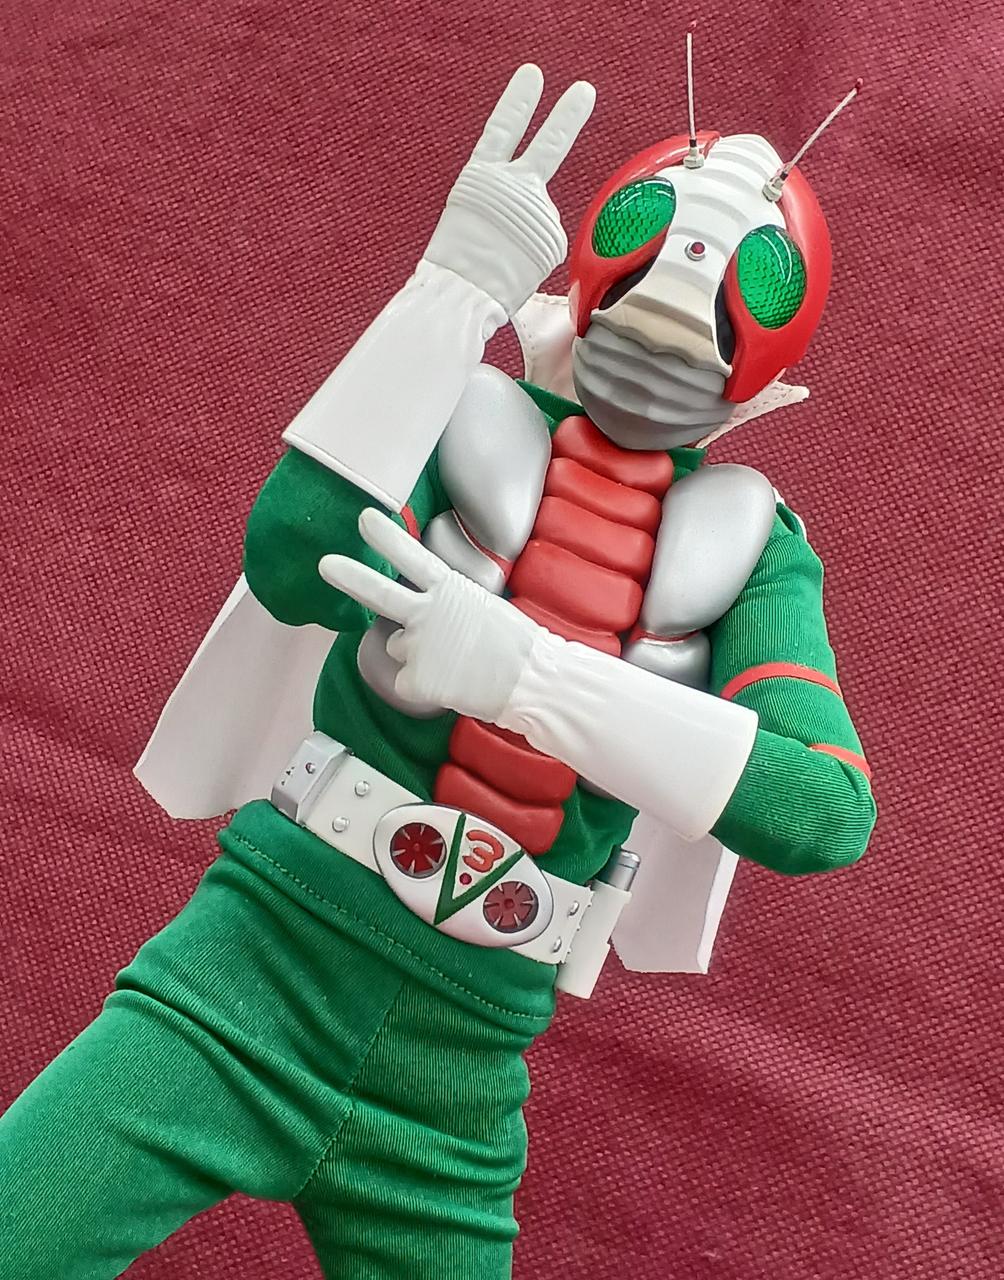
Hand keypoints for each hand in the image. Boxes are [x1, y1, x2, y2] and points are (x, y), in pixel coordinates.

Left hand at [319, 509, 541, 718]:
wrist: (531, 680)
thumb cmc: (515, 646)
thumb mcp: (482, 607)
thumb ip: (447, 604)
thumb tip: (421, 615)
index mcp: (450, 590)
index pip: (412, 556)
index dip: (386, 537)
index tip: (364, 518)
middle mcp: (429, 613)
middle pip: (380, 593)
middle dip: (350, 576)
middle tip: (325, 564)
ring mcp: (419, 646)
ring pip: (398, 647)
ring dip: (417, 655)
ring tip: (454, 662)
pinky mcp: (416, 679)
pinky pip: (404, 683)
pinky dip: (422, 688)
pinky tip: (450, 685)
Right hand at [423, 64, 595, 316]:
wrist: (459, 292)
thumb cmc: (457, 264)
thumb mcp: (469, 215)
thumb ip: (503, 201)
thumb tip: (538, 213)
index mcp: (481, 175)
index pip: (503, 129)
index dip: (518, 102)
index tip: (533, 76)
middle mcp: (513, 185)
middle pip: (549, 146)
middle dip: (567, 116)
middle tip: (584, 91)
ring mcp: (537, 210)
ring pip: (543, 218)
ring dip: (529, 236)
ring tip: (503, 259)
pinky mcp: (554, 237)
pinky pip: (549, 244)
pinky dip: (536, 256)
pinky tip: (516, 268)